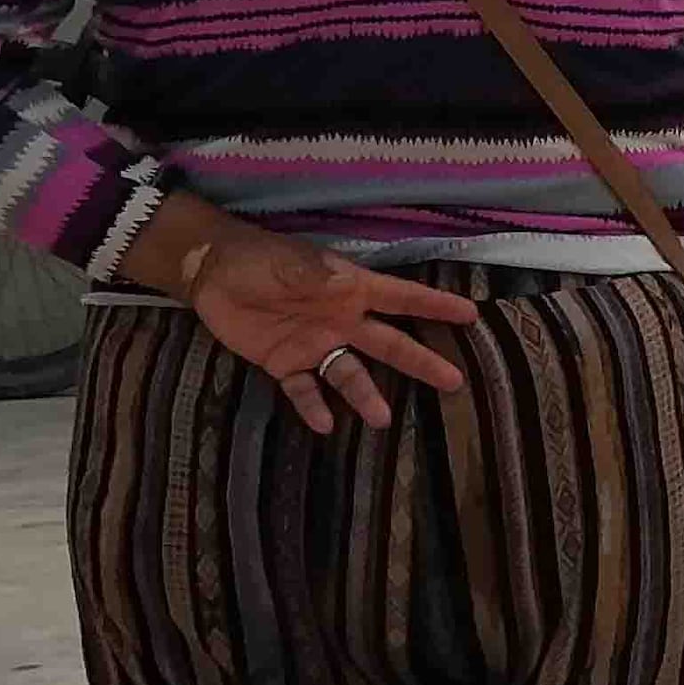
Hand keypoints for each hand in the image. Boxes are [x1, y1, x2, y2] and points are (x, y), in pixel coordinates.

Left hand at [180, 220, 481, 433]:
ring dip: (366, 396)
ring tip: (382, 419)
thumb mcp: (291, 264)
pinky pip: (304, 390)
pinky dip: (314, 407)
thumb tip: (346, 286)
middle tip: (453, 382)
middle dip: (421, 362)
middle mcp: (342, 321)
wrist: (213, 274)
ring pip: (349, 374)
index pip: (402, 299)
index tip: (471, 317)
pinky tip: (326, 424)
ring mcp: (314, 344)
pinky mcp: (284, 363)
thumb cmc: (261, 260)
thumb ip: (317, 278)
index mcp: (351, 291)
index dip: (435, 306)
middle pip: (389, 344)